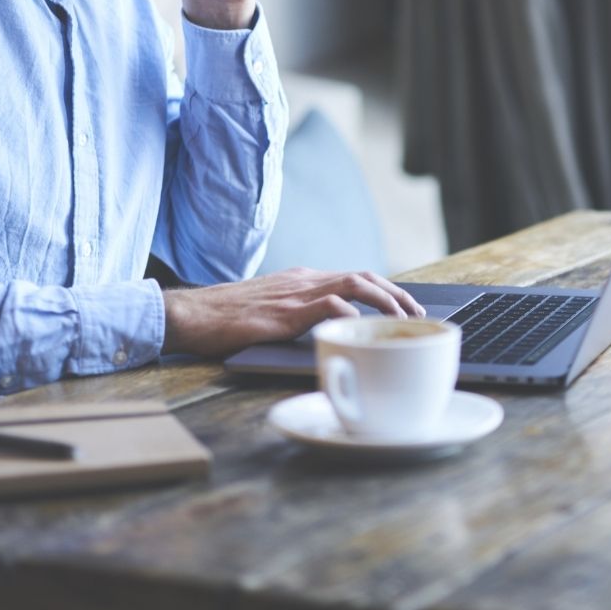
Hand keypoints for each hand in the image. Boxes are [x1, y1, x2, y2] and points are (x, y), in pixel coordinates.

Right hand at [161, 268, 425, 357]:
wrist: (192, 315)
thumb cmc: (228, 318)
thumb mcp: (272, 309)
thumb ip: (301, 314)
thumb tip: (334, 332)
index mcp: (303, 280)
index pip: (355, 277)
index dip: (388, 290)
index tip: (409, 309)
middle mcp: (303, 281)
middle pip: (362, 277)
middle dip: (396, 294)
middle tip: (419, 315)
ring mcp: (293, 295)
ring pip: (351, 285)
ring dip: (383, 300)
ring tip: (403, 318)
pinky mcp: (281, 314)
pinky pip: (323, 306)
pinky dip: (346, 313)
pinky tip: (360, 327)